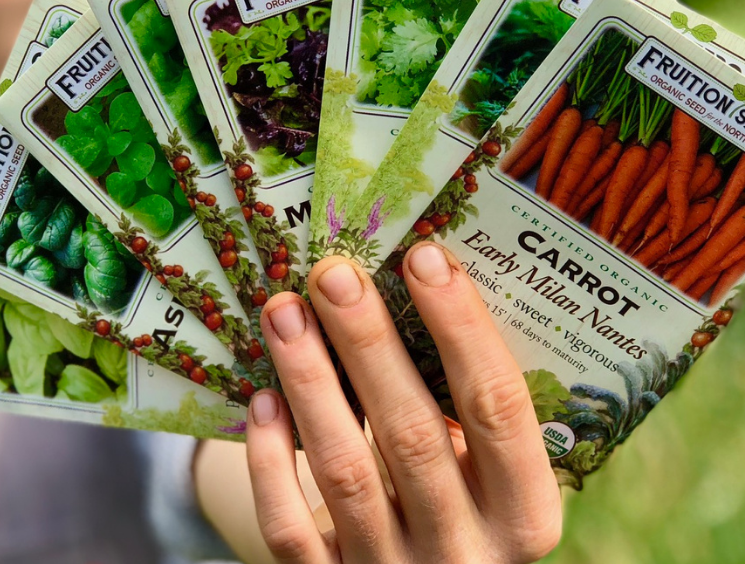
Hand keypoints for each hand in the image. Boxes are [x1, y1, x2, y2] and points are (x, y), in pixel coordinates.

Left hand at [246, 243, 561, 562]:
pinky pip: (290, 527)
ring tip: (285, 311)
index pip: (498, 406)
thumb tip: (419, 284)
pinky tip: (263, 399)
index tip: (424, 256)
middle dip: (368, 341)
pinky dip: (271, 461)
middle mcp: (467, 552)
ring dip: (310, 380)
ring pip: (345, 472)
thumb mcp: (493, 469)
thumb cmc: (465, 501)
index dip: (461, 325)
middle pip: (412, 434)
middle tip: (334, 273)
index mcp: (526, 511)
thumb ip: (469, 404)